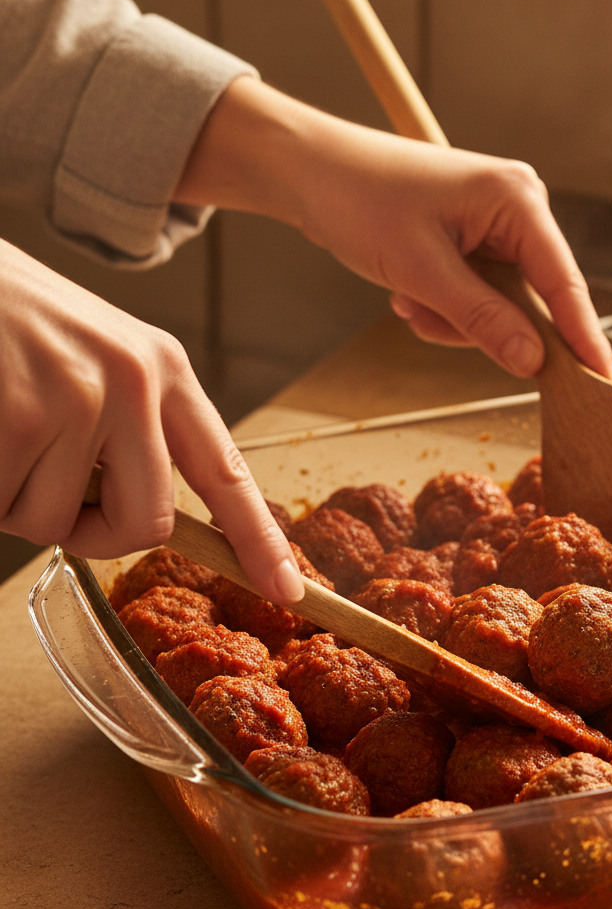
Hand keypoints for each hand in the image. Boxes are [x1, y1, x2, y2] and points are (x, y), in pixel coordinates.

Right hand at [0, 239, 303, 604]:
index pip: (227, 473)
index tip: (286, 589)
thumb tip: (141, 517)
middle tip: (48, 494)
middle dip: (93, 534)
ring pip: (56, 523)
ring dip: (17, 501)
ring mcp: (82, 399)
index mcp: (166, 370)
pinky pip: (5, 507)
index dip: (258, 539)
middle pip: (146, 524)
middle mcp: (137, 384)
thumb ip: (132, 429)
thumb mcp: (98, 358)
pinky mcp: (23, 418)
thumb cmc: (12, 319)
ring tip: (3, 432)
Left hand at [174, 77, 611, 381]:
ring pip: (499, 309)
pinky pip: (476, 299)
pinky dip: (441, 308)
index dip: (584, 337)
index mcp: (518, 200)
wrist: (308, 172)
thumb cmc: (360, 200)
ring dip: (451, 318)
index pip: (565, 283)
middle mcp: (518, 209)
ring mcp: (497, 226)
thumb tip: (534, 362)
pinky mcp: (474, 242)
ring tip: (407, 298)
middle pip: (531, 302)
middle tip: (427, 316)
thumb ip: (483, 320)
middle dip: (478, 324)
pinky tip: (406, 292)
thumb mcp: (422, 271)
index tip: (606, 383)